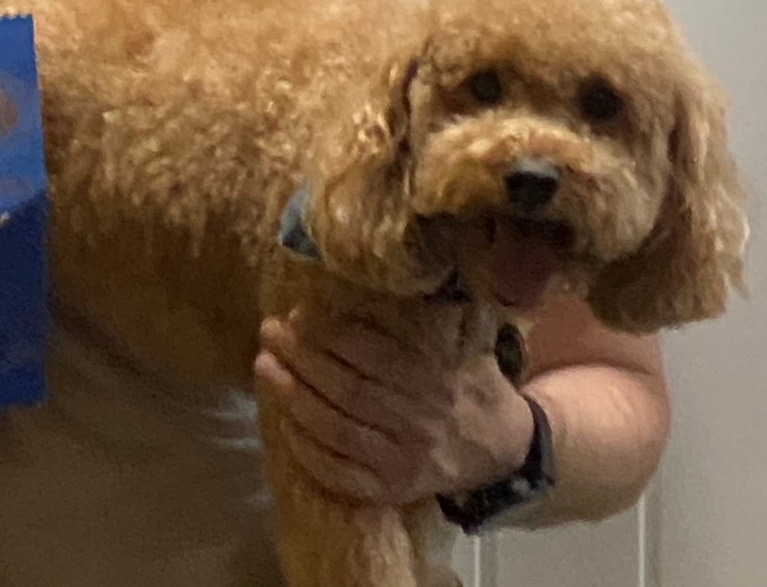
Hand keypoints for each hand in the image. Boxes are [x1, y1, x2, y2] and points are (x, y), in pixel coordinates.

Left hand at [255, 301, 534, 506]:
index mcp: (432, 375)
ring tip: (264, 367)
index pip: (368, 353)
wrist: (502, 447)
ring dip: (293, 397)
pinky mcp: (391, 490)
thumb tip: (367, 276)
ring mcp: (401, 459)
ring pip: (336, 429)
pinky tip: (286, 423)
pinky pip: (340, 475)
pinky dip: (309, 451)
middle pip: (345, 389)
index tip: (298, 314)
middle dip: (300, 359)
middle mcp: (415, 418)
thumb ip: (419, 314)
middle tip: (269, 332)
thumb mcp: (456, 339)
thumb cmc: (468, 379)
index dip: (328, 333)